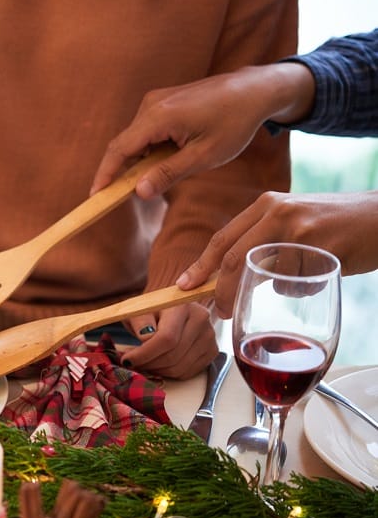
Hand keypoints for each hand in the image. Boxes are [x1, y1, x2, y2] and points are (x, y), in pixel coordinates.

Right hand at [90, 63, 315, 197]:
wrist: (254, 90)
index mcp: (158, 117)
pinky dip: (149, 149)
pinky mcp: (163, 102)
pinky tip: (166, 160)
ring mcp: (156, 100)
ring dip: (139, 160)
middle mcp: (151, 105)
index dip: (105, 174)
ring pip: (135, 138)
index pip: (120, 149)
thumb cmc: (234, 122)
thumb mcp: (204, 155)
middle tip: (116, 197)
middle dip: (119, 171)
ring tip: (156, 177)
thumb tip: (139, 192)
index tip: (95, 196)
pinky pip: (146, 130)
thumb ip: (168, 173)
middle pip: (123, 144)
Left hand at [120, 303, 217, 378]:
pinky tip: (158, 363)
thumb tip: (146, 338)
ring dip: (157, 370)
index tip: (128, 360)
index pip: (166, 338)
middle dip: (148, 363)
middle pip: (173, 355)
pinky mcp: (211, 350)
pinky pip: (188, 372)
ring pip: (180, 367)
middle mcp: (201, 319)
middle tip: (133, 363)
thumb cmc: (150, 310)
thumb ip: (140, 322)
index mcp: (182, 306)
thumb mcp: (138, 310)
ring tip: (144, 362)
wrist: (167, 309)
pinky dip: (169, 373)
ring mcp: (209, 336)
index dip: (145, 353)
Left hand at [177, 191, 377, 317]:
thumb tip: (224, 277)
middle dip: (225, 292)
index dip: (200, 267)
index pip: (222, 240)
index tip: (184, 286)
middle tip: (223, 311)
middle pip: (235, 262)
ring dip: (285, 286)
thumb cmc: (333, 224)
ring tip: (309, 269)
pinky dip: (306, 288)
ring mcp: (298, 229)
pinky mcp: (320, 248)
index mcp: (265, 206)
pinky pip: (297, 285)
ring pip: (270, 278)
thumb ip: (260, 240)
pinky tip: (325, 268)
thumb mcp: (291, 219)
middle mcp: (277, 213)